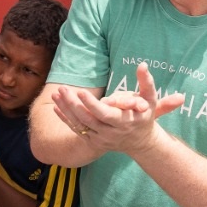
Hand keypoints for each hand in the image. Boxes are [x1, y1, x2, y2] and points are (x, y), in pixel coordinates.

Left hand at [53, 62, 183, 156]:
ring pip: (79, 124)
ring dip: (66, 109)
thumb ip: (147, 82)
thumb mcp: (151, 100)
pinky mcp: (93, 142)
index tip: (81, 91)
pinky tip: (55, 107)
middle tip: (62, 88)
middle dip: (73, 104)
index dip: (91, 104)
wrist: (140, 142)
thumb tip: (142, 64)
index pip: (104, 114)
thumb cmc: (145, 116)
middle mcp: (111, 133)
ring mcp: (101, 139)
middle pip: (88, 119)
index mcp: (123, 122)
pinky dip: (65, 119)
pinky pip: (77, 130)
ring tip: (56, 93)